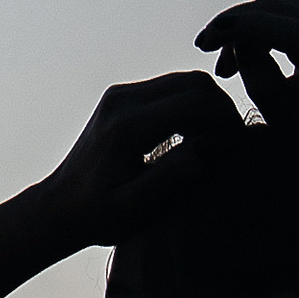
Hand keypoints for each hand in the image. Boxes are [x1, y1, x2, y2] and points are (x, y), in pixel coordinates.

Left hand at [34, 71, 235, 249]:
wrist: (58, 207)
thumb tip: (216, 143)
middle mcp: (122, 100)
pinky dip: (191, 106)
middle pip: (193, 82)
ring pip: (183, 81)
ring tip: (218, 143)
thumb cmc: (98, 216)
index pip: (196, 102)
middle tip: (235, 144)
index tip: (240, 149)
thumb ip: (178, 172)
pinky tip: (196, 138)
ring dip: (208, 106)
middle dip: (222, 109)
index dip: (227, 121)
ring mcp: (120, 94)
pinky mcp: (121, 97)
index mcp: (128, 125)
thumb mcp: (139, 204)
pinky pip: (169, 88)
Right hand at [194, 0, 298, 143]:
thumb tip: (239, 29)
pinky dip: (261, 12)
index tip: (206, 39)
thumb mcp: (271, 112)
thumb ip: (253, 70)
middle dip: (232, 27)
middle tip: (206, 52)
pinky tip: (258, 40)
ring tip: (233, 60)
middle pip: (276, 13)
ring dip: (244, 23)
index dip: (248, 28)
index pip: (294, 36)